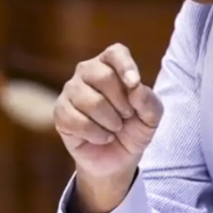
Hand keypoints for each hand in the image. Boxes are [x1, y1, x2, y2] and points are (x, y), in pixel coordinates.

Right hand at [54, 44, 163, 212]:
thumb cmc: (134, 130)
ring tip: (114, 128)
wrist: (117, 159)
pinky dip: (96, 134)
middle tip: (126, 116)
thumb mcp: (151, 118)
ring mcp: (71, 91)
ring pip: (90, 101)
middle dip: (120, 103)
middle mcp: (87, 72)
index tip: (134, 84)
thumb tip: (136, 87)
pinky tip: (102, 137)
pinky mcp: (60, 112)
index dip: (125, 66)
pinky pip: (76, 120)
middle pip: (103, 76)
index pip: (115, 53)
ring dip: (109, 121)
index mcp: (110, 65)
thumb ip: (149, 102)